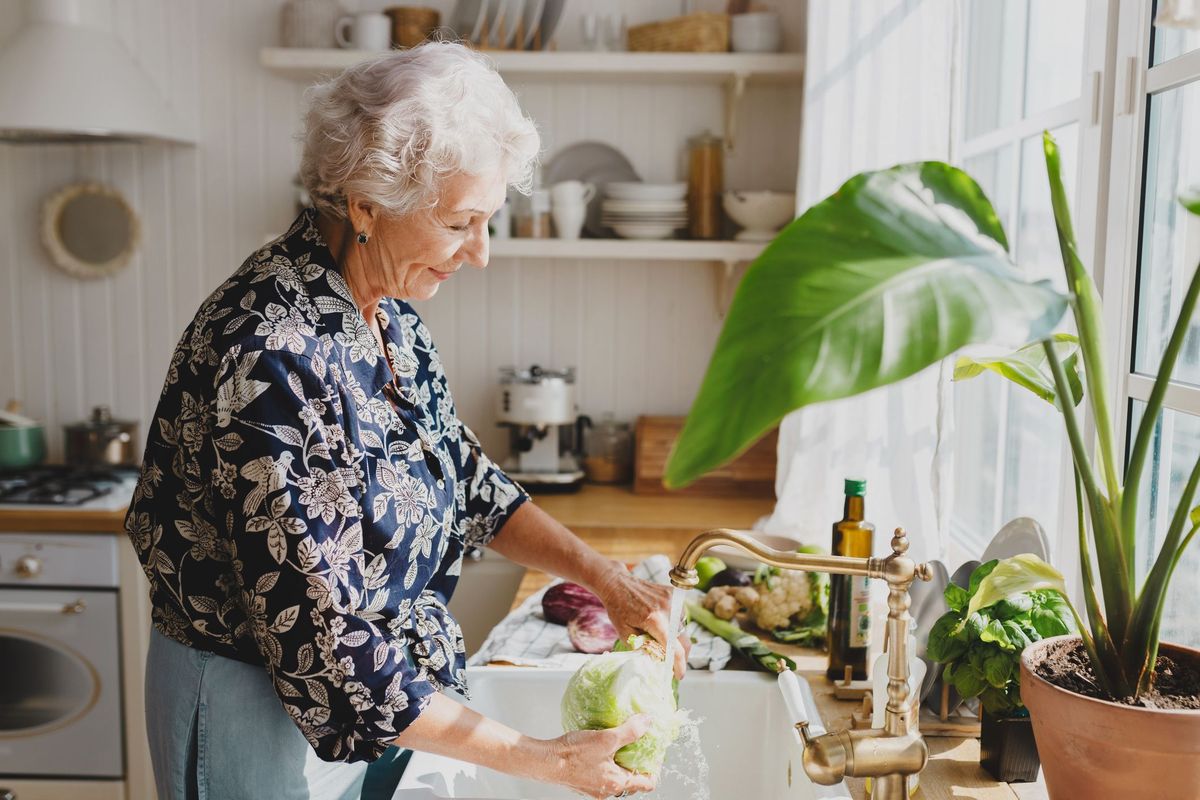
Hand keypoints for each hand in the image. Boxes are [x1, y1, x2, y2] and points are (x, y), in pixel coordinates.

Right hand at [546, 714, 657, 798]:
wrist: (545, 761)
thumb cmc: (573, 754)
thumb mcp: (606, 738)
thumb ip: (630, 731)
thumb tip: (648, 722)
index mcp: (617, 783)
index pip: (647, 783)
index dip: (655, 768)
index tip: (655, 754)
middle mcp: (606, 790)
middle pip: (632, 781)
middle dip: (637, 764)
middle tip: (639, 746)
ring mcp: (594, 788)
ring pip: (616, 777)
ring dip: (620, 763)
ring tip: (619, 744)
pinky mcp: (583, 782)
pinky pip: (601, 774)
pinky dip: (606, 763)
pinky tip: (599, 748)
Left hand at [594, 564, 690, 678]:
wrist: (618, 583)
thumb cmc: (618, 609)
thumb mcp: (625, 633)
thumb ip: (642, 647)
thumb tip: (657, 662)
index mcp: (653, 619)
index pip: (673, 647)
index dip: (678, 664)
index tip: (679, 676)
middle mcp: (667, 608)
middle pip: (683, 639)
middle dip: (681, 656)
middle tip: (674, 666)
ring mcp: (672, 599)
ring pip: (682, 627)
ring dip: (676, 637)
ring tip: (662, 638)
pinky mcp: (673, 593)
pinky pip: (680, 615)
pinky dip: (673, 623)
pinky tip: (661, 621)